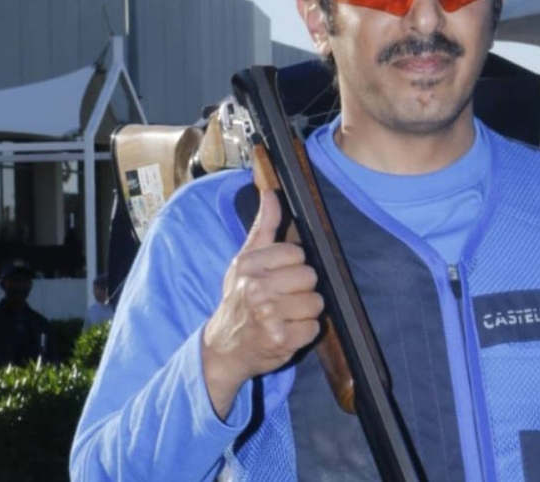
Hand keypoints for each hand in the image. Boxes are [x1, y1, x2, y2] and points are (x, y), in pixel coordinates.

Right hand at [202, 188, 323, 417]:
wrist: (223, 348)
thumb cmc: (238, 300)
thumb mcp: (245, 261)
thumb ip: (263, 227)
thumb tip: (270, 192)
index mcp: (248, 265)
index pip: (297, 254)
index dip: (293, 267)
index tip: (277, 278)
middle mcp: (255, 288)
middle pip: (309, 277)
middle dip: (301, 290)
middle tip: (281, 299)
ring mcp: (267, 315)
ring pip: (316, 303)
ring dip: (304, 312)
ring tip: (284, 316)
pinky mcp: (280, 340)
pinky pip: (313, 328)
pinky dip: (303, 333)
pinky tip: (285, 332)